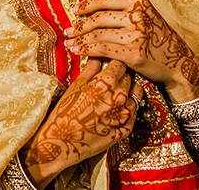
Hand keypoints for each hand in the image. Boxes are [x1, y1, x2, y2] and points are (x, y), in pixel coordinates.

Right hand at [22, 59, 142, 187]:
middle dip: (121, 75)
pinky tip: (117, 107)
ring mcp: (124, 114)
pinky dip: (128, 106)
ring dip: (127, 90)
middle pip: (129, 77)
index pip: (120, 64)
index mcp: (106, 83)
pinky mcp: (126, 129)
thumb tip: (98, 56)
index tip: (109, 64)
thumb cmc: (65, 112)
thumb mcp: (76, 85)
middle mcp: (119, 97)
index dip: (114, 62)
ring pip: (135, 94)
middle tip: (111, 78)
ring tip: (114, 93)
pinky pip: (135, 112)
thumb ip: (91, 68)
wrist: (62, 142)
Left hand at [66, 0, 198, 101]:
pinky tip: (78, 52)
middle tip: (68, 31)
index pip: (105, 0)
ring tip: (69, 43)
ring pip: (98, 35)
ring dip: (80, 40)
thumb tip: (92, 12)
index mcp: (139, 2)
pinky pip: (103, 49)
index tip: (75, 11)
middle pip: (99, 18)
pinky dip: (87, 50)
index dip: (86, 5)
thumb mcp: (146, 17)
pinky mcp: (134, 53)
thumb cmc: (158, 40)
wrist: (179, 63)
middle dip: (79, 25)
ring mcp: (137, 34)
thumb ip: (124, 12)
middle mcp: (138, 15)